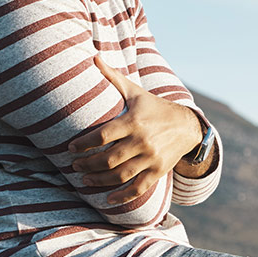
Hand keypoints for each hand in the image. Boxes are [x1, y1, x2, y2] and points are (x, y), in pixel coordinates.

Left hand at [68, 57, 201, 205]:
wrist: (187, 126)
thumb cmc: (154, 107)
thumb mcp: (135, 92)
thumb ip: (113, 78)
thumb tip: (93, 57)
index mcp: (134, 121)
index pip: (103, 135)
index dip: (84, 144)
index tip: (70, 148)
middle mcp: (142, 140)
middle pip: (109, 158)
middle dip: (88, 164)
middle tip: (75, 166)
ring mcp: (151, 158)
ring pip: (120, 175)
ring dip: (100, 180)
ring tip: (85, 180)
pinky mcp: (158, 171)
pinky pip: (138, 188)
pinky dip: (122, 196)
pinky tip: (108, 200)